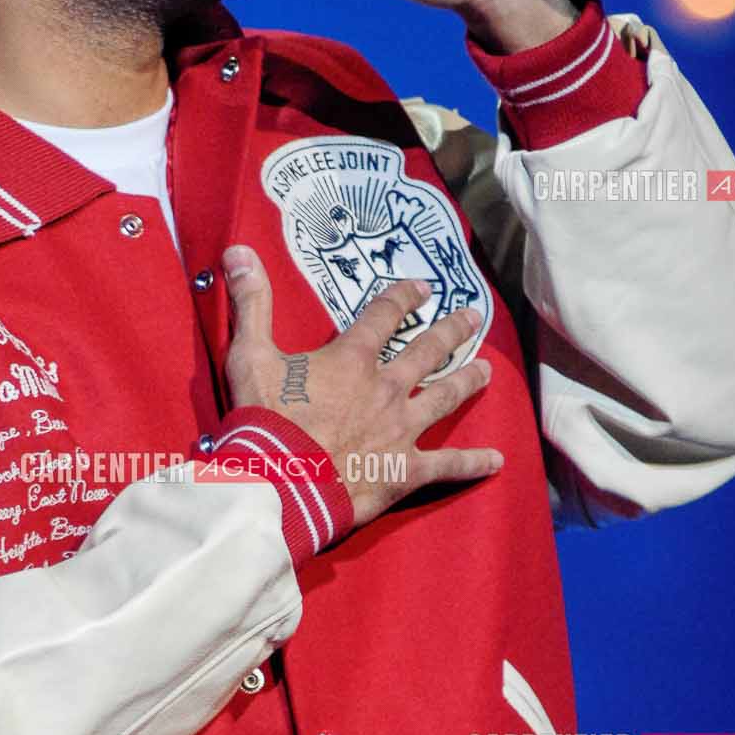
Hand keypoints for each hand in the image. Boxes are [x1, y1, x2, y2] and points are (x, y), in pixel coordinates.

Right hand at [222, 249, 502, 530]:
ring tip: (487, 371)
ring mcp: (402, 429)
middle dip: (451, 331)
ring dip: (468, 381)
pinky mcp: (406, 470)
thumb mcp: (249, 355)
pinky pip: (448, 465)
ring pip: (445, 397)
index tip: (422, 287)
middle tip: (473, 317)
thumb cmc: (265, 419)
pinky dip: (473, 463)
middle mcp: (387, 388)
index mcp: (353, 359)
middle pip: (428, 351)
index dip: (403, 297)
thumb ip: (251, 304)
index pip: (384, 315)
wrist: (281, 482)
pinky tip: (496, 461)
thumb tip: (238, 252)